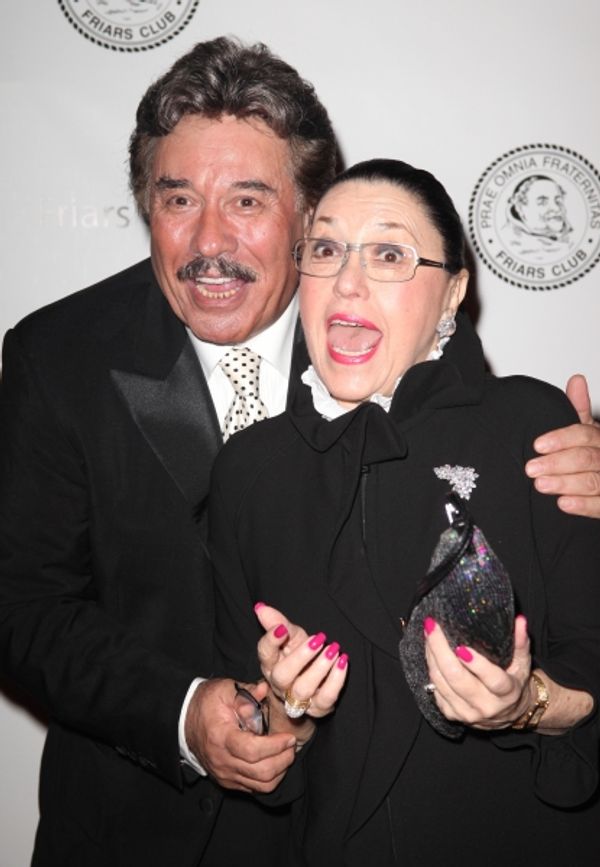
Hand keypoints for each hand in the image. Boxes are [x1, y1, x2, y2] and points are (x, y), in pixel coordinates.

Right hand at [185, 677, 296, 792]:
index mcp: (221, 737)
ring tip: (286, 753)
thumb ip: (246, 692)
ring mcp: (224, 774)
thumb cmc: (206, 703)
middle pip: (261, 773)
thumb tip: (264, 689)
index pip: (253, 751)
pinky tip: (275, 761)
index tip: (289, 738)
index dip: (275, 746)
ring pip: (261, 785)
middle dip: (283, 760)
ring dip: (280, 771)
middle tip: (291, 744)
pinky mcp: (227, 781)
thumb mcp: (224, 690)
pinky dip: (270, 778)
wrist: (184, 721)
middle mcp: (222, 761)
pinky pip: (254, 788)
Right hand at [255, 603, 347, 725]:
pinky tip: (342, 662)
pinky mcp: (318, 708)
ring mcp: (298, 698)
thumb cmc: (296, 655)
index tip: (283, 629)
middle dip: (301, 656)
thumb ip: (277, 622)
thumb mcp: (290, 636)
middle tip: (319, 639)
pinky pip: (326, 697)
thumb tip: (260, 607)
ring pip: (303, 688)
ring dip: (320, 667)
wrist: (309, 687)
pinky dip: (336, 679)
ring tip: (333, 649)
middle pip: (283, 675)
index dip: (271, 641)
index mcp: (270, 663)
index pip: (265, 653)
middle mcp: (280, 684)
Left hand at [423, 615, 532, 729]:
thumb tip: (520, 620)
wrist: (509, 713)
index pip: (493, 680)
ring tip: (429, 632)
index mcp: (507, 693)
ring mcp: (466, 713)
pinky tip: (430, 651)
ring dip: (431, 655)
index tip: (461, 646)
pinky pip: (434, 689)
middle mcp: (485, 706)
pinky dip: (430, 668)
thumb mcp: (523, 663)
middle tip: (432, 626)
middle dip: (440, 650)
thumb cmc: (514, 681)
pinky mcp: (452, 714)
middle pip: (457, 678)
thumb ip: (521, 642)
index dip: (477, 665)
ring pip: (441, 682)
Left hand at [525, 374, 599, 517]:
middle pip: (587, 458)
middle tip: (531, 468)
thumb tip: (576, 379)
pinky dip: (583, 505)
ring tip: (541, 485)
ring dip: (566, 483)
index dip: (562, 439)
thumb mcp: (586, 431)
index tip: (538, 444)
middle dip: (557, 463)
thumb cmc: (593, 454)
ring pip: (593, 481)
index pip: (585, 434)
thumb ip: (578, 409)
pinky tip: (563, 504)